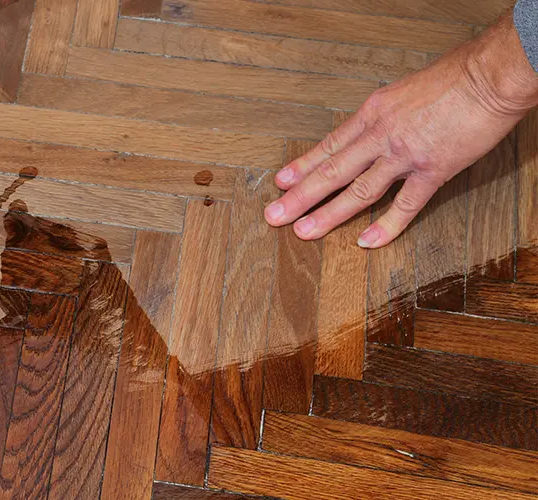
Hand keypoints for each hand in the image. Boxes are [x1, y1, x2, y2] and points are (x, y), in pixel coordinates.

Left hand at [264, 11, 537, 248]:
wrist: (491, 75)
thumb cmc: (454, 78)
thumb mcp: (404, 91)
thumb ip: (385, 115)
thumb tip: (372, 132)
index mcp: (373, 113)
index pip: (330, 145)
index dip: (303, 166)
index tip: (282, 182)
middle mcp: (381, 135)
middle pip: (332, 171)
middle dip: (300, 196)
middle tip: (274, 215)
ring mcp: (405, 155)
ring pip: (358, 190)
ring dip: (328, 214)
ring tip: (303, 232)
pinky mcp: (434, 171)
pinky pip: (405, 205)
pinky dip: (385, 226)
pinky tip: (366, 242)